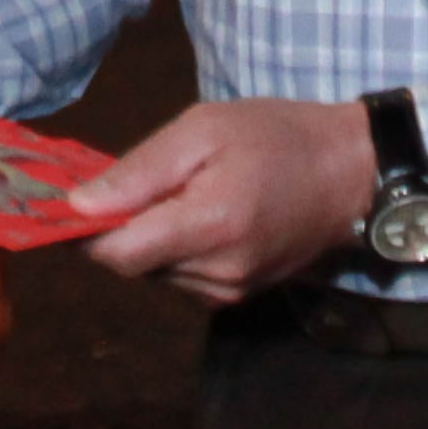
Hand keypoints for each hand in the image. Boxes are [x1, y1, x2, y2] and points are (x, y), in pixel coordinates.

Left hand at [67, 98, 375, 303]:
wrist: (349, 173)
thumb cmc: (275, 137)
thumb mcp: (204, 130)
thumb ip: (140, 172)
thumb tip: (79, 206)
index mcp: (208, 227)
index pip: (116, 254)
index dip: (86, 231)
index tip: (78, 199)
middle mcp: (216, 273)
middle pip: (132, 264)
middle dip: (124, 227)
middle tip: (147, 180)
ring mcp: (229, 291)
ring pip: (155, 272)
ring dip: (152, 238)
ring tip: (186, 193)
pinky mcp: (237, 298)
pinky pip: (182, 278)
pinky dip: (177, 249)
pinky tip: (203, 215)